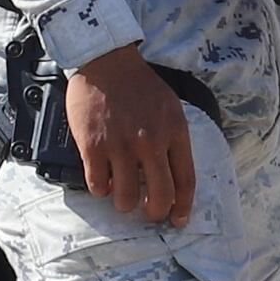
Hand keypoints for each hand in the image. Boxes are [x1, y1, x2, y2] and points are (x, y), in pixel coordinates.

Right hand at [64, 42, 198, 227]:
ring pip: (126, 198)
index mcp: (174, 132)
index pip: (186, 181)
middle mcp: (150, 142)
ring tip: (120, 194)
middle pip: (160, 197)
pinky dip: (100, 188)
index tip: (178, 218)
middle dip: (155, 212)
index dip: (182, 207)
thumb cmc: (139, 85)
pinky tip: (102, 178)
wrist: (106, 61)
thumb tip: (173, 174)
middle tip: (148, 211)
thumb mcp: (171, 107)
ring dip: (124, 203)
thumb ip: (174, 139)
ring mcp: (121, 145)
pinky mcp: (93, 146)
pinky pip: (98, 185)